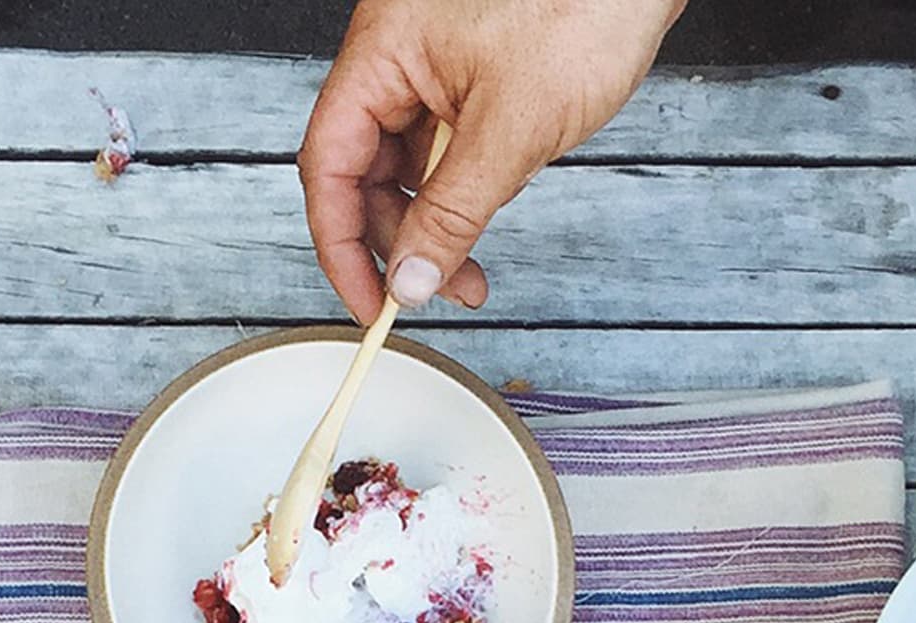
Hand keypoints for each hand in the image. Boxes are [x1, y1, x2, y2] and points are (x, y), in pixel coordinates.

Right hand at [299, 0, 684, 323]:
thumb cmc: (586, 3)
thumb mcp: (514, 126)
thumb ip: (455, 210)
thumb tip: (412, 276)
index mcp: (383, 53)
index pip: (329, 165)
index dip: (341, 244)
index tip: (369, 301)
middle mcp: (400, 57)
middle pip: (366, 170)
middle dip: (403, 239)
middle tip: (439, 287)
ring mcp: (438, 65)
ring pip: (412, 164)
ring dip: (440, 219)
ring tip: (475, 263)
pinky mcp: (479, 73)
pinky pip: (451, 144)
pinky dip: (469, 185)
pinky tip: (498, 200)